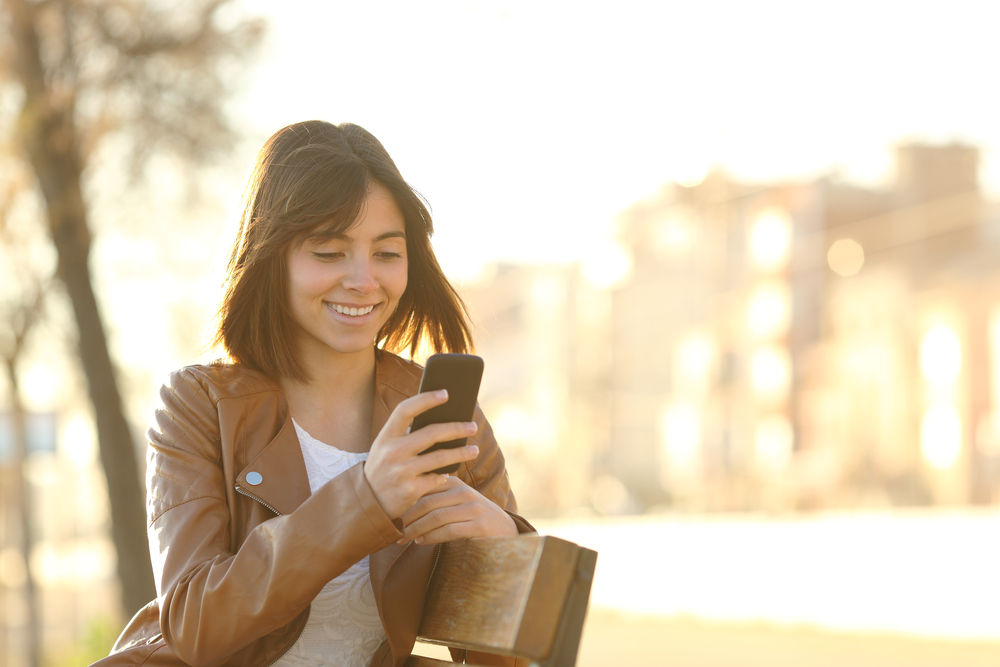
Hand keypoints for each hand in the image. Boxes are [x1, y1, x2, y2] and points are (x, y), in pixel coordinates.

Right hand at [364, 390, 480, 519]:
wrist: (368, 502)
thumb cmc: (384, 467)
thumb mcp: (386, 448)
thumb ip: (406, 434)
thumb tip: (442, 419)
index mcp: (385, 436)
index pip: (405, 410)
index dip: (426, 399)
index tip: (445, 393)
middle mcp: (392, 452)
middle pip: (432, 433)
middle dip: (456, 429)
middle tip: (473, 426)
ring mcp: (401, 472)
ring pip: (440, 458)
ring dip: (461, 453)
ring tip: (474, 450)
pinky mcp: (410, 491)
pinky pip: (436, 478)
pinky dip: (445, 475)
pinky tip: (450, 472)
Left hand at [397, 476, 518, 545]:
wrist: (504, 531)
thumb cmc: (471, 517)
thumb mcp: (454, 502)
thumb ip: (433, 499)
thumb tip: (399, 507)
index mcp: (455, 482)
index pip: (423, 487)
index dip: (405, 502)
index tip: (390, 515)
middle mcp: (464, 492)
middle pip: (427, 503)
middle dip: (407, 519)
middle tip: (392, 531)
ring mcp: (473, 507)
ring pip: (436, 517)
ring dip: (416, 530)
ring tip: (403, 539)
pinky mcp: (480, 525)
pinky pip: (449, 530)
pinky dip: (431, 537)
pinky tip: (421, 542)